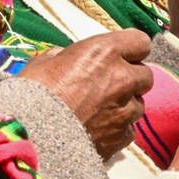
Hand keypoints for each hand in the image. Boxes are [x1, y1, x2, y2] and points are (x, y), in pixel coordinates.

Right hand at [19, 29, 153, 159]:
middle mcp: (123, 78)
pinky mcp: (123, 136)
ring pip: (139, 104)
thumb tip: (68, 58)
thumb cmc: (34, 94)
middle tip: (109, 85)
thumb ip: (66, 56)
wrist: (33, 137)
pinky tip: (98, 130)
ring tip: (100, 111)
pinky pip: (129, 128)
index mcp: (105, 52)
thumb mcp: (44, 62)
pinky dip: (118, 128)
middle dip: (131, 78)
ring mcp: (126, 109)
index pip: (141, 42)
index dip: (131, 49)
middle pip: (145, 74)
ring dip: (125, 105)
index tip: (121, 55)